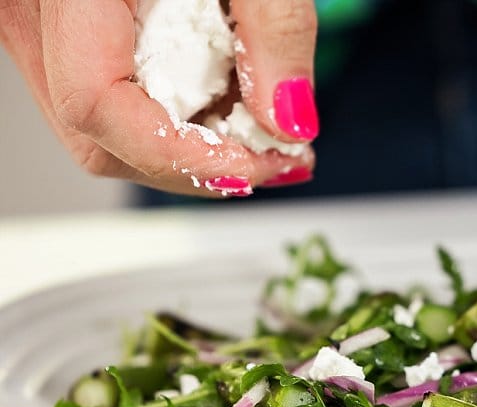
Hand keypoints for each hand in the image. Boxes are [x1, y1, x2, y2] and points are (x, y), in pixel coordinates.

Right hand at [0, 0, 318, 197]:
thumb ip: (274, 29)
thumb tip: (290, 123)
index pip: (98, 107)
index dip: (187, 157)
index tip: (267, 165)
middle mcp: (30, 6)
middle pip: (101, 139)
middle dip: (200, 165)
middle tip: (282, 154)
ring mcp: (36, 23)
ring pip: (103, 133)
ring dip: (193, 151)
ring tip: (266, 128)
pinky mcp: (58, 32)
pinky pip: (110, 102)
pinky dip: (177, 121)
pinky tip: (231, 103)